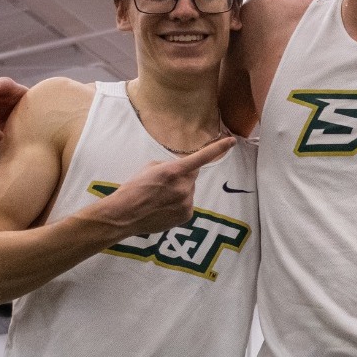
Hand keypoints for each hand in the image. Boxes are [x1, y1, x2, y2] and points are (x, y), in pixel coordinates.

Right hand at [88, 138, 236, 235]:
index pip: (201, 157)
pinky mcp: (187, 215)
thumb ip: (170, 165)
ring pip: (189, 190)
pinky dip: (179, 203)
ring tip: (160, 198)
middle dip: (182, 176)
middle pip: (192, 175)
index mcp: (174, 171)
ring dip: (179, 190)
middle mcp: (184, 187)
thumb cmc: (134, 188)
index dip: (218, 148)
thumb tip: (181, 167)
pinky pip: (187, 203)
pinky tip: (163, 207)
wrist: (125, 214)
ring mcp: (186, 202)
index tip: (232, 141)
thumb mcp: (150, 168)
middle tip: (163, 183)